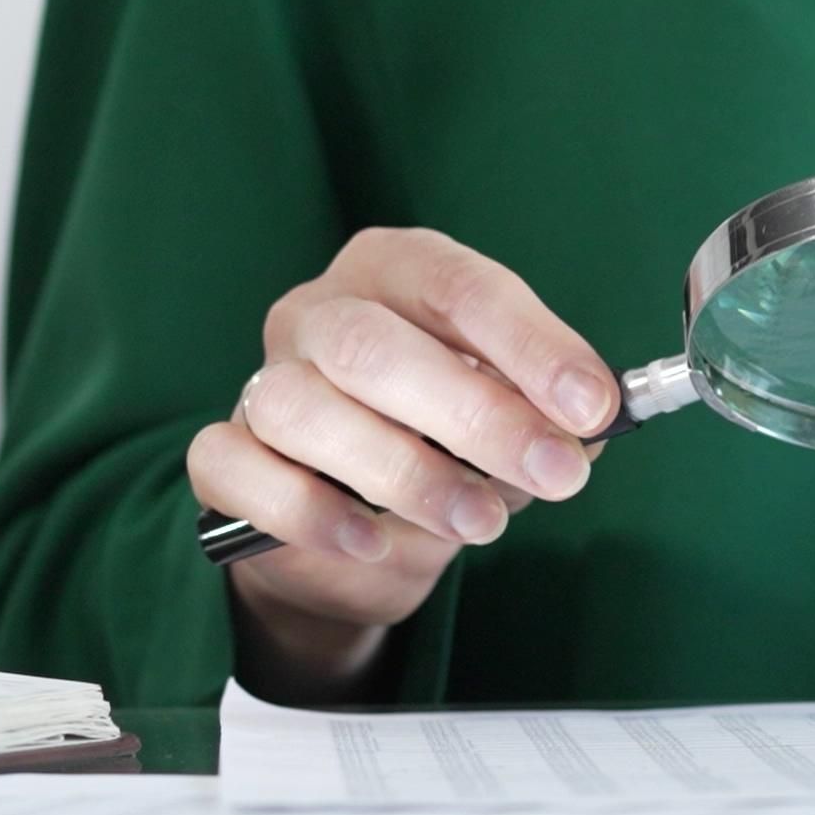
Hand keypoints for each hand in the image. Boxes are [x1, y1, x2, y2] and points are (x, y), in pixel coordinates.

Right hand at [187, 230, 623, 691]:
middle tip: (555, 473)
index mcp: (393, 273)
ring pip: (302, 409)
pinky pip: (241, 471)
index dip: (530, 346)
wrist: (357, 538)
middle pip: (374, 347)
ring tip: (481, 522)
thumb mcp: (505, 423)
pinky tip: (372, 542)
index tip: (592, 408)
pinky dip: (309, 512)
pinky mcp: (222, 460)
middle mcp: (317, 313)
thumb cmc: (440, 447)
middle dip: (477, 415)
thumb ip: (544, 416)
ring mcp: (260, 382)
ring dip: (405, 473)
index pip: (456, 286)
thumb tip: (590, 425)